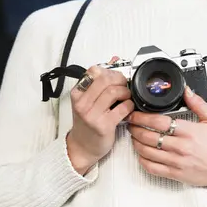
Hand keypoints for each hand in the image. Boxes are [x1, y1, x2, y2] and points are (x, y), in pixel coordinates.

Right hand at [67, 58, 134, 174]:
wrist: (82, 147)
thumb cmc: (87, 123)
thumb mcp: (88, 101)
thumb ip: (100, 82)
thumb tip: (115, 59)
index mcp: (77, 93)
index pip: (93, 71)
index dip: (109, 72)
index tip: (115, 78)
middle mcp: (82, 103)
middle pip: (105, 79)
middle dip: (119, 80)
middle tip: (124, 86)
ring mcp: (91, 115)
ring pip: (113, 92)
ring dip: (125, 92)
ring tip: (126, 98)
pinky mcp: (103, 126)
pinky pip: (122, 108)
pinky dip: (129, 106)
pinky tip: (128, 109)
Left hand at [128, 87, 206, 188]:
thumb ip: (197, 103)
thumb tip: (186, 91)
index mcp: (189, 131)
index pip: (159, 122)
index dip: (142, 117)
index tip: (135, 114)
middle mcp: (181, 147)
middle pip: (148, 136)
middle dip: (135, 128)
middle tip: (131, 123)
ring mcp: (177, 162)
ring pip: (147, 152)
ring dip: (136, 142)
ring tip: (134, 136)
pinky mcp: (176, 174)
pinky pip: (152, 168)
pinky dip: (142, 160)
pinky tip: (141, 153)